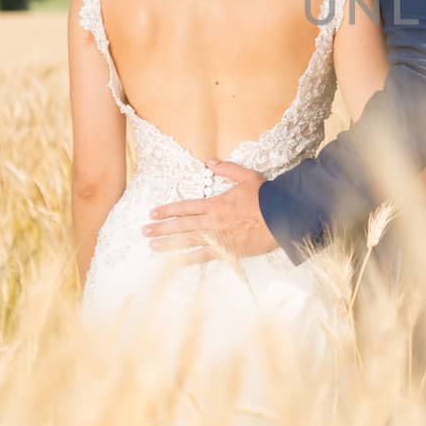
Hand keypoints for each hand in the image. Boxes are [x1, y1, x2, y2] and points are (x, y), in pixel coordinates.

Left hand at [145, 160, 279, 263]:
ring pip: (187, 242)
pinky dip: (188, 260)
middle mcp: (212, 221)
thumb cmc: (265, 197)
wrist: (281, 217)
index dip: (167, 210)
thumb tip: (210, 162)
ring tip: (152, 247)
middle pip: (181, 225)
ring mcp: (217, 238)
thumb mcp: (247, 176)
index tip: (153, 213)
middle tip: (144, 231)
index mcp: (215, 204)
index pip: (185, 207)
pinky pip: (203, 257)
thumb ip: (227, 169)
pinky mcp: (226, 251)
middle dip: (161, 228)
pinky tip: (176, 263)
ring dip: (168, 244)